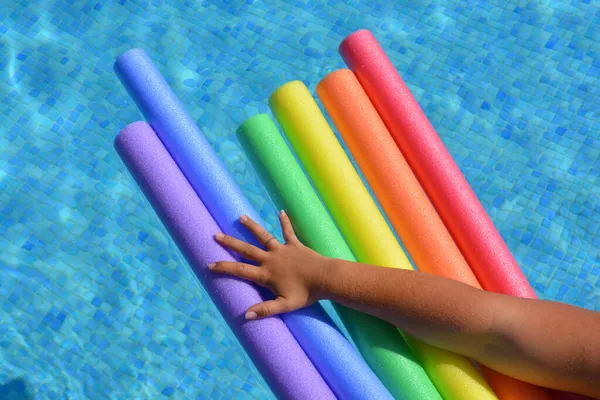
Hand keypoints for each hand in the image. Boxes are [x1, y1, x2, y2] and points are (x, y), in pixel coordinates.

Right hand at [210, 211, 330, 319]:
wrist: (325, 278)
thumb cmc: (306, 294)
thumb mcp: (285, 306)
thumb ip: (265, 310)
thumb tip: (246, 315)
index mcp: (266, 274)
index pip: (240, 270)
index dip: (224, 267)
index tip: (210, 264)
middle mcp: (271, 259)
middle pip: (246, 250)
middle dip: (230, 243)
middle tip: (216, 235)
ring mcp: (282, 250)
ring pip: (263, 236)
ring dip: (252, 227)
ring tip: (241, 217)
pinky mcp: (295, 245)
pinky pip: (288, 231)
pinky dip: (285, 222)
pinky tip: (281, 212)